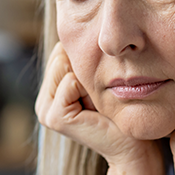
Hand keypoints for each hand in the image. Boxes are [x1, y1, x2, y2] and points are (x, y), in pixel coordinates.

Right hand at [35, 43, 156, 165]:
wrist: (132, 145)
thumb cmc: (120, 110)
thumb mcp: (98, 79)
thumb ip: (82, 60)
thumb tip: (77, 30)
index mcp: (49, 92)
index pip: (60, 51)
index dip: (85, 59)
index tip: (100, 84)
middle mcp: (42, 101)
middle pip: (60, 55)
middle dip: (85, 68)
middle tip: (100, 94)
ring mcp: (44, 111)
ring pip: (63, 65)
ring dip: (87, 78)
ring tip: (98, 100)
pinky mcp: (54, 118)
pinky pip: (70, 82)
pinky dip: (88, 88)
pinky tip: (96, 107)